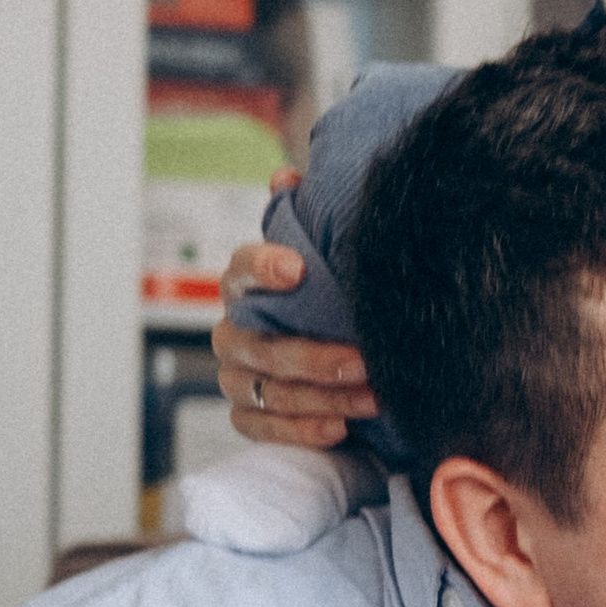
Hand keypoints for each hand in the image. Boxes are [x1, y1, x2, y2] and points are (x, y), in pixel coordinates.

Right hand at [213, 232, 377, 449]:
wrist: (339, 353)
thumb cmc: (327, 300)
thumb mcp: (326, 257)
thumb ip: (307, 220)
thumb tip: (287, 176)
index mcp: (245, 285)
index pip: (241, 270)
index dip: (264, 266)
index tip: (298, 268)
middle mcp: (233, 330)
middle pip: (260, 345)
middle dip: (314, 356)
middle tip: (364, 359)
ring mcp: (236, 375)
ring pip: (267, 390)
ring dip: (322, 397)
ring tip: (373, 397)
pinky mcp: (248, 415)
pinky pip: (263, 428)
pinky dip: (301, 430)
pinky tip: (339, 427)